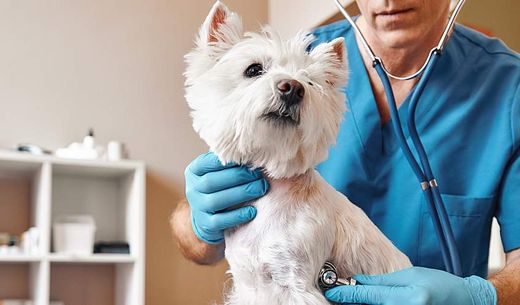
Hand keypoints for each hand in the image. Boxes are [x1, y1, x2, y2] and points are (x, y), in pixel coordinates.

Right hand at [185, 152, 268, 243]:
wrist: (208, 218)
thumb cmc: (220, 188)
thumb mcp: (219, 172)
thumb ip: (229, 163)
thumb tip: (253, 152)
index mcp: (195, 170)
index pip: (208, 162)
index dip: (228, 161)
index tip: (249, 159)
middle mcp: (192, 188)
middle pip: (211, 181)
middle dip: (238, 177)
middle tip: (259, 176)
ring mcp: (197, 207)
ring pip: (215, 201)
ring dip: (240, 194)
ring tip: (260, 189)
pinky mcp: (205, 224)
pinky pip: (219, 221)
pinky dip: (237, 215)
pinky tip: (252, 211)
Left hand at [325, 267, 496, 304]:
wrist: (464, 300)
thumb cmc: (439, 284)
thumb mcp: (410, 276)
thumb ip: (381, 281)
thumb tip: (356, 281)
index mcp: (407, 299)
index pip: (368, 296)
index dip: (346, 295)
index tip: (330, 292)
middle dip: (353, 302)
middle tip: (340, 296)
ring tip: (354, 299)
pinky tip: (371, 302)